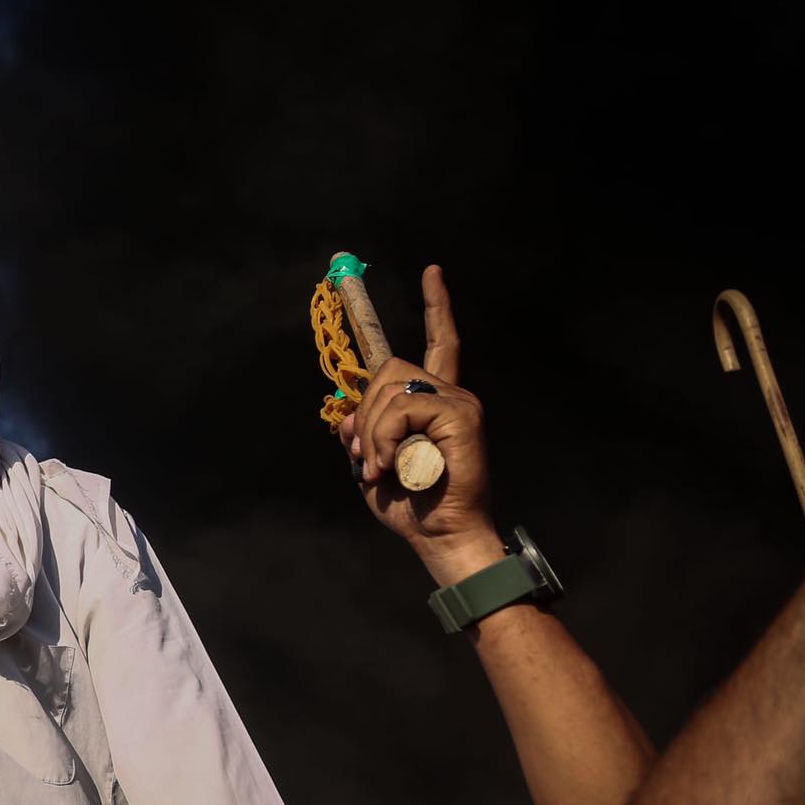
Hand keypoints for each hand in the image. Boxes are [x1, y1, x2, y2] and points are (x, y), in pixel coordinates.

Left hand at [338, 265, 500, 582]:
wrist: (440, 534)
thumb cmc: (409, 504)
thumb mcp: (370, 461)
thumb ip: (360, 431)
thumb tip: (344, 412)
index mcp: (434, 401)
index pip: (438, 342)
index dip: (437, 306)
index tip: (433, 270)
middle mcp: (451, 392)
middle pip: (390, 368)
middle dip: (365, 412)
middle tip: (365, 457)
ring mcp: (458, 400)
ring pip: (390, 387)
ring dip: (371, 432)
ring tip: (379, 468)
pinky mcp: (460, 414)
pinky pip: (402, 407)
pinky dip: (385, 437)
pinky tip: (393, 464)